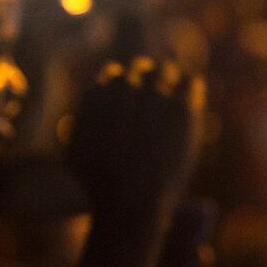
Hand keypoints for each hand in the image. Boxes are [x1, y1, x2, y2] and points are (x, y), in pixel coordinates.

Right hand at [66, 57, 203, 220]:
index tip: (132, 103)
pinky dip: (191, 90)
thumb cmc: (99, 184)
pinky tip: (191, 103)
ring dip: (170, 81)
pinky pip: (192, 83)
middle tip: (155, 100)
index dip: (123, 89)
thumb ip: (75, 128)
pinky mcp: (180, 108)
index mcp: (98, 92)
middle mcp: (125, 86)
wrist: (130, 200)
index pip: (114, 74)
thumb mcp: (74, 154)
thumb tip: (76, 115)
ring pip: (167, 70)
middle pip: (140, 67)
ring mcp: (154, 95)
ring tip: (174, 102)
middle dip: (146, 80)